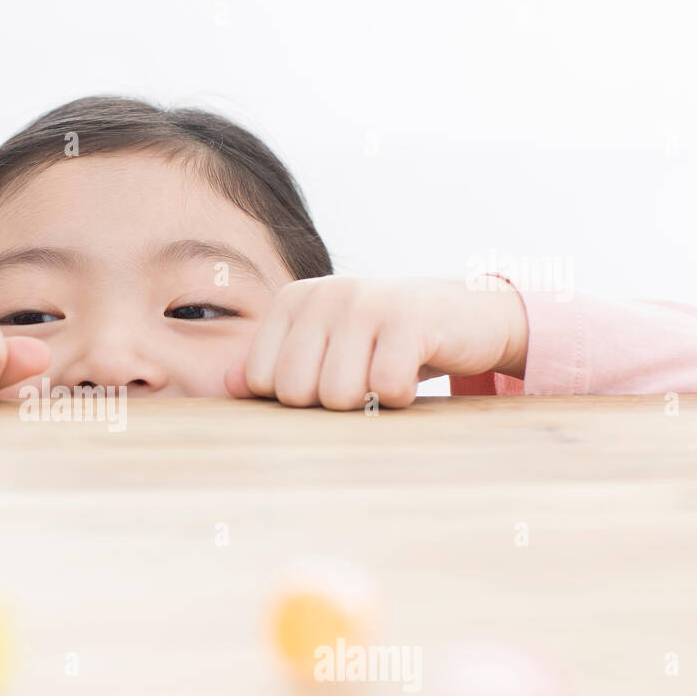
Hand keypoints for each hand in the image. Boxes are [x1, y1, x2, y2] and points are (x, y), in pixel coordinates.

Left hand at [226, 275, 527, 408]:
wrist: (468, 316)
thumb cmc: (384, 341)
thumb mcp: (326, 348)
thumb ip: (275, 365)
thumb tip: (228, 386)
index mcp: (294, 299)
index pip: (262, 380)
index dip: (297, 397)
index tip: (329, 376)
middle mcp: (325, 293)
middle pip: (295, 392)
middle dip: (330, 403)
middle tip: (362, 379)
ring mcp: (367, 301)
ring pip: (337, 395)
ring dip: (368, 402)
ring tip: (385, 374)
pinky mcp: (411, 319)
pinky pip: (386, 389)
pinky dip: (402, 398)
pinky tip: (412, 374)